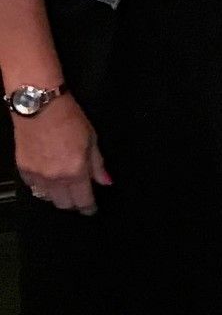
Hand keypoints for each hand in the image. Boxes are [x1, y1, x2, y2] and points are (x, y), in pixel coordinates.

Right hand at [15, 94, 110, 214]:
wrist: (38, 105)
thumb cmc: (69, 117)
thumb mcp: (91, 139)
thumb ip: (98, 164)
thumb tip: (106, 181)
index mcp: (75, 171)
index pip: (83, 200)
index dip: (88, 208)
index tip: (91, 209)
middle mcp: (54, 178)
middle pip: (64, 204)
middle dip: (73, 202)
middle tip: (78, 194)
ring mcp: (36, 175)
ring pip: (47, 198)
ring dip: (56, 195)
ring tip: (63, 185)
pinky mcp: (23, 168)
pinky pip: (33, 187)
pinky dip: (41, 185)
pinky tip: (47, 176)